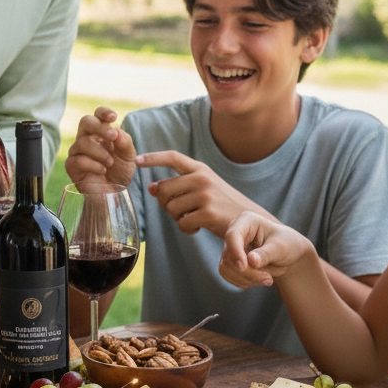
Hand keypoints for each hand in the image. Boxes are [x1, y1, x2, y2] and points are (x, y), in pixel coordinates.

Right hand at [65, 107, 136, 187]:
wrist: (114, 192)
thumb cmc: (120, 171)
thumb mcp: (129, 156)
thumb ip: (124, 142)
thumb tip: (115, 131)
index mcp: (101, 132)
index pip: (98, 114)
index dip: (103, 112)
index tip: (113, 117)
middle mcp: (87, 138)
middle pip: (85, 121)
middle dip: (100, 127)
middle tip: (113, 137)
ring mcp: (77, 151)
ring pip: (82, 142)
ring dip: (100, 152)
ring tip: (110, 163)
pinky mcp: (71, 166)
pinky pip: (78, 160)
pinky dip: (93, 165)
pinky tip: (102, 170)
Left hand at [139, 150, 271, 236]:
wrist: (250, 221)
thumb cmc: (222, 205)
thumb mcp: (204, 188)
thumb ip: (180, 185)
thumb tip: (151, 188)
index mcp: (201, 169)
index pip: (173, 157)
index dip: (153, 158)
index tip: (136, 161)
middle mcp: (202, 178)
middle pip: (164, 190)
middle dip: (165, 204)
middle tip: (180, 212)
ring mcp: (205, 195)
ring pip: (171, 208)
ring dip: (177, 218)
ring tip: (192, 219)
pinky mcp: (208, 213)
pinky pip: (181, 223)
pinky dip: (186, 230)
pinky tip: (198, 228)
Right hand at [219, 211, 313, 287]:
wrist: (289, 253)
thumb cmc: (287, 244)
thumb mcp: (281, 247)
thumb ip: (266, 254)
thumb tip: (251, 261)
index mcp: (246, 221)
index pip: (232, 236)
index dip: (235, 252)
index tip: (243, 266)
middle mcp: (234, 233)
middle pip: (229, 256)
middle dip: (247, 272)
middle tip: (269, 279)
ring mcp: (231, 248)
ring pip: (226, 268)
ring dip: (246, 279)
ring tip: (268, 279)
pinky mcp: (230, 262)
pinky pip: (229, 276)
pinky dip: (244, 282)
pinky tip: (260, 280)